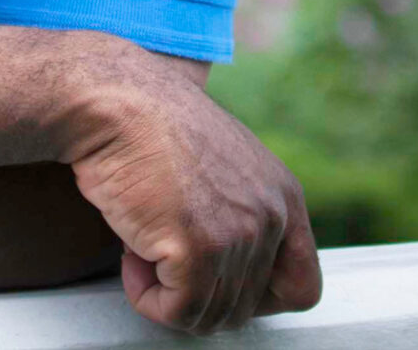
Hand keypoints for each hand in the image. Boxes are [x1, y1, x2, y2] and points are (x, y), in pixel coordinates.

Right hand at [62, 51, 321, 333]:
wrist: (115, 100)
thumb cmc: (151, 127)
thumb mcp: (222, 163)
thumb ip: (242, 212)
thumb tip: (229, 270)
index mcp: (285, 196)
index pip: (302, 287)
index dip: (257, 299)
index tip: (215, 280)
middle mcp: (271, 217)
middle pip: (244, 308)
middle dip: (196, 290)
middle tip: (163, 252)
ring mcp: (239, 236)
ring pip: (209, 316)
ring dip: (166, 292)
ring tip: (142, 244)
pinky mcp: (199, 249)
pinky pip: (177, 312)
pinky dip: (146, 296)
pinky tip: (131, 254)